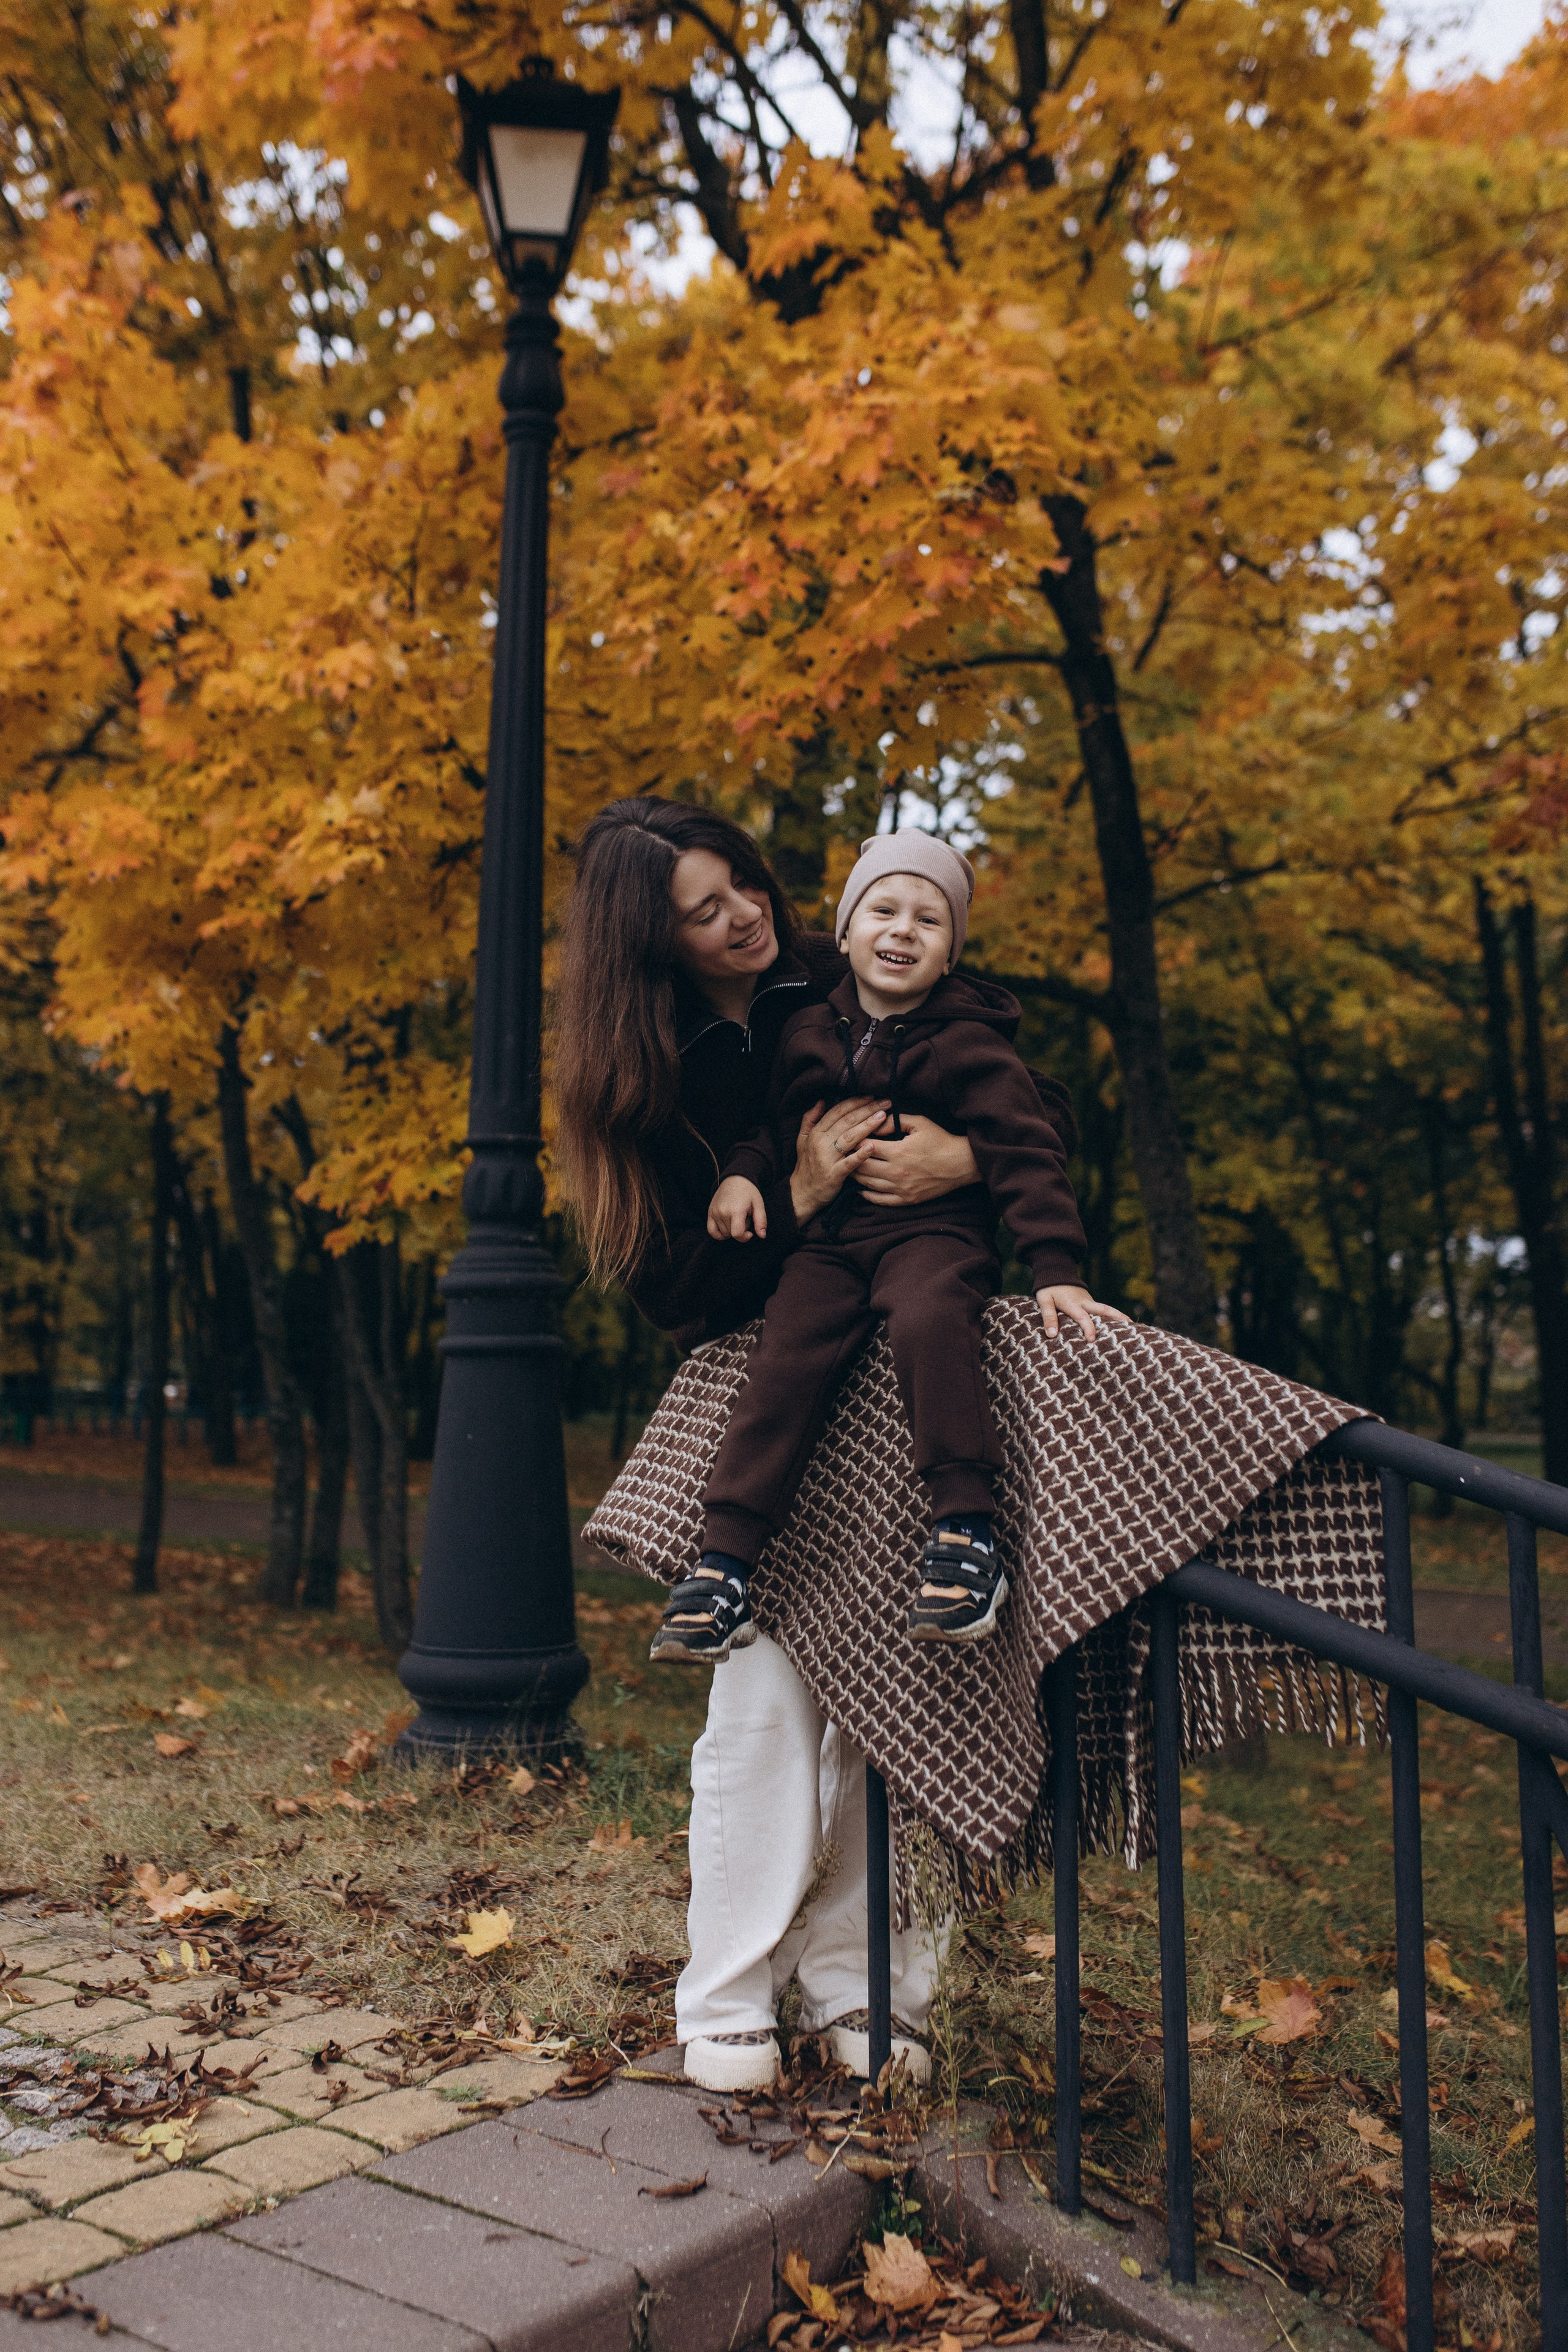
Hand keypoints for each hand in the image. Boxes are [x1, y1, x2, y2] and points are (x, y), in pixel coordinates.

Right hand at [708, 1177, 768, 1241]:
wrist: (735, 1179)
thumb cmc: (749, 1192)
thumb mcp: (759, 1205)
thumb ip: (761, 1221)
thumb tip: (762, 1236)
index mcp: (736, 1210)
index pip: (737, 1234)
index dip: (745, 1237)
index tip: (750, 1232)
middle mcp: (723, 1211)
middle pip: (731, 1234)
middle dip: (740, 1230)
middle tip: (744, 1217)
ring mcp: (714, 1212)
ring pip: (723, 1233)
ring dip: (731, 1229)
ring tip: (736, 1217)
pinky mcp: (710, 1212)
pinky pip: (711, 1231)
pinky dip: (719, 1234)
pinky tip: (727, 1228)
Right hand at [788, 1097, 888, 1224]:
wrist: (802, 1194)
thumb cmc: (806, 1166)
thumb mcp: (802, 1140)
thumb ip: (810, 1119)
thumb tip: (821, 1101)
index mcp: (816, 1132)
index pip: (837, 1111)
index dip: (855, 1101)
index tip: (872, 1096)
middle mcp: (821, 1142)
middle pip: (847, 1121)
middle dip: (868, 1109)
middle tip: (886, 1102)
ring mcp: (827, 1158)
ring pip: (849, 1137)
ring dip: (867, 1125)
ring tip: (883, 1116)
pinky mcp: (834, 1174)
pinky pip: (849, 1163)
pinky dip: (861, 1155)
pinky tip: (873, 1146)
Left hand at [855, 1113, 978, 1205]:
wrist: (961, 1164)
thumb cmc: (941, 1141)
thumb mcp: (920, 1123)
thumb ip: (895, 1121)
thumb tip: (875, 1124)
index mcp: (899, 1151)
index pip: (866, 1146)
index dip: (855, 1141)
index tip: (849, 1138)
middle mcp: (897, 1172)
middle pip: (862, 1167)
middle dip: (850, 1159)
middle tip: (843, 1154)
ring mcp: (901, 1188)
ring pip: (868, 1184)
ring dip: (855, 1176)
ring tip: (849, 1169)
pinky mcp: (907, 1199)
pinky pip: (881, 1200)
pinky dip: (868, 1195)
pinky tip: (861, 1190)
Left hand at [1036, 1285, 1130, 1341]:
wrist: (1055, 1272)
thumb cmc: (1049, 1289)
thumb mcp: (1044, 1301)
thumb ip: (1048, 1317)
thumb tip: (1052, 1335)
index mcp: (1073, 1304)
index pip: (1083, 1317)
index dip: (1088, 1328)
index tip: (1092, 1339)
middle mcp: (1084, 1303)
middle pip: (1103, 1310)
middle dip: (1117, 1317)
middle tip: (1130, 1326)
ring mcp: (1089, 1301)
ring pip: (1105, 1309)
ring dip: (1118, 1316)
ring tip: (1130, 1326)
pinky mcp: (1089, 1301)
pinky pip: (1101, 1309)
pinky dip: (1110, 1316)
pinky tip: (1117, 1324)